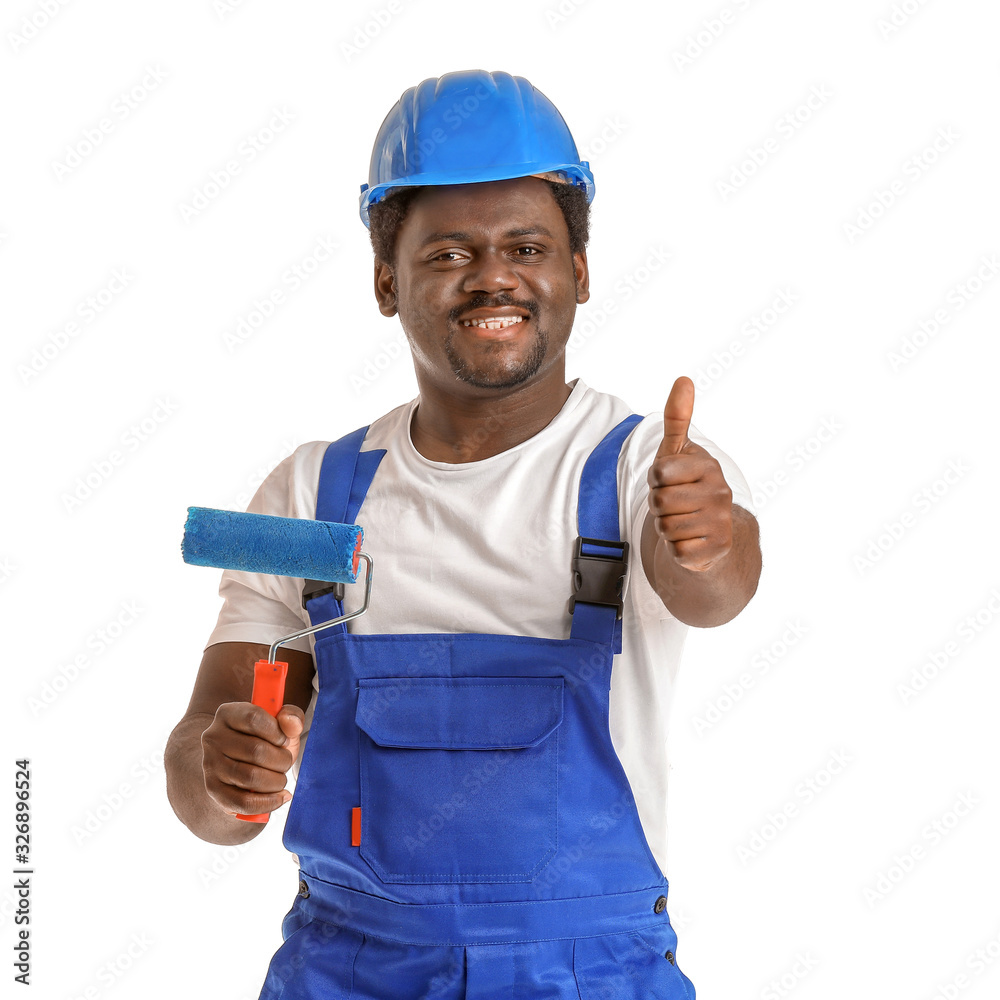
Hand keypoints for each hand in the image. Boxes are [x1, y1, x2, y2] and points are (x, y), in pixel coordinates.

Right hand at [201, 702, 303, 817]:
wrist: (243, 764)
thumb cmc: (266, 741)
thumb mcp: (281, 725)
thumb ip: (291, 717)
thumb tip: (291, 723)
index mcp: (228, 713)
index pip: (253, 718)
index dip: (276, 732)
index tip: (284, 740)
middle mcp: (213, 737)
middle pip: (255, 750)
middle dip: (281, 760)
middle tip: (285, 762)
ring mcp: (210, 764)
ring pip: (250, 777)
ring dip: (276, 781)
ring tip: (280, 779)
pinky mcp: (213, 789)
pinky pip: (243, 801)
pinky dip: (267, 802)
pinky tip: (280, 797)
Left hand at [647, 376, 733, 571]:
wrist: (707, 531)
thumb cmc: (685, 486)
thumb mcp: (676, 453)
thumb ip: (677, 418)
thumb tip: (684, 379)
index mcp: (709, 466)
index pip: (659, 473)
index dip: (655, 480)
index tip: (668, 481)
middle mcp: (721, 493)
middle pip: (659, 502)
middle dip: (657, 506)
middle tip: (673, 505)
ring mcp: (721, 523)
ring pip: (665, 527)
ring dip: (665, 527)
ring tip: (680, 521)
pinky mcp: (716, 550)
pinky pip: (676, 550)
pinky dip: (674, 549)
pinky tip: (688, 541)